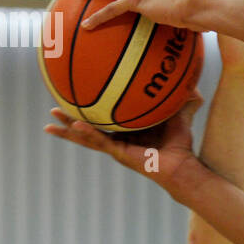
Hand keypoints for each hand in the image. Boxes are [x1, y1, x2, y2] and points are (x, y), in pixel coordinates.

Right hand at [42, 94, 202, 191]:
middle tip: (52, 109)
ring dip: (68, 131)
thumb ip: (185, 98)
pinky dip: (87, 134)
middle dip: (69, 121)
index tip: (75, 97)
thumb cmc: (181, 142)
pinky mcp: (119, 154)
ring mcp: (116, 148)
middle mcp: (118, 140)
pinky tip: (74, 126)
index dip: (90, 111)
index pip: (104, 119)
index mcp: (127, 131)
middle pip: (88, 128)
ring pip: (86, 138)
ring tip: (50, 124)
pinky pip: (100, 142)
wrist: (182, 165)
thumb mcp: (181, 114)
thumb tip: (193, 79)